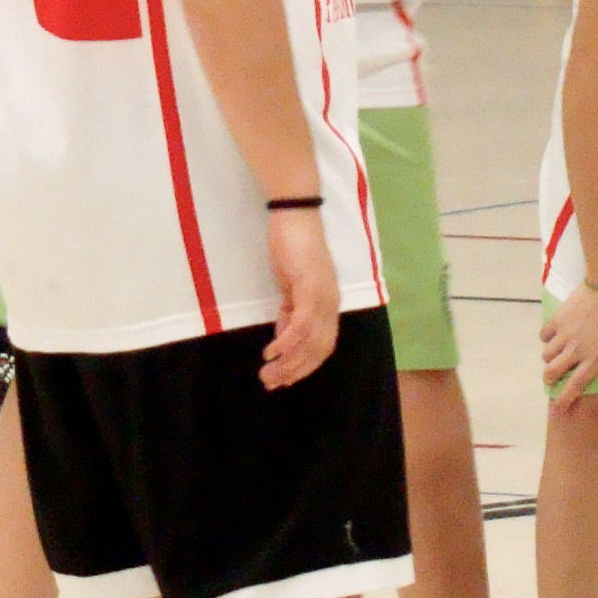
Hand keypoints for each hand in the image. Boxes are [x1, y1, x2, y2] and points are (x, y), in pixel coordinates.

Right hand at [261, 206, 340, 388]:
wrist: (296, 215)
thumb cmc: (292, 245)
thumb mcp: (291, 283)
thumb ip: (290, 308)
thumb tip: (284, 334)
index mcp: (328, 304)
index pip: (322, 345)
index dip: (304, 366)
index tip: (284, 380)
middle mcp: (330, 304)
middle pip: (318, 349)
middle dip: (295, 371)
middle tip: (271, 383)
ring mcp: (322, 297)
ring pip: (310, 341)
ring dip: (289, 362)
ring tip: (268, 374)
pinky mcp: (310, 287)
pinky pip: (302, 323)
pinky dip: (288, 341)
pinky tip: (272, 351)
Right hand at [542, 283, 597, 409]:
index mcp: (595, 359)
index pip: (575, 386)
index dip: (564, 399)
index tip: (557, 409)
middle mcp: (576, 350)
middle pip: (552, 372)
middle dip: (549, 379)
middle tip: (551, 379)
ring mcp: (565, 334)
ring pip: (546, 354)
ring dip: (549, 359)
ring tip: (555, 357)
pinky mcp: (558, 319)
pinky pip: (545, 335)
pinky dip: (547, 339)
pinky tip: (554, 337)